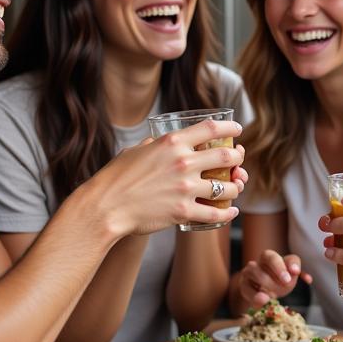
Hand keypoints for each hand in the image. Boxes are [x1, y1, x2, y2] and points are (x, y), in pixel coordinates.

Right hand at [87, 119, 244, 235]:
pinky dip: (228, 213)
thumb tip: (158, 142)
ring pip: (227, 187)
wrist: (104, 207)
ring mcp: (185, 188)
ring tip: (235, 187)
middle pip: (227, 156)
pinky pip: (216, 213)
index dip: (230, 128)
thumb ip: (152, 145)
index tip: (237, 130)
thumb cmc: (115, 178)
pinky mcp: (184, 212)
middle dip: (238, 158)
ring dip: (235, 187)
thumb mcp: (134, 151)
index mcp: (172, 143)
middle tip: (238, 160)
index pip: (212, 128)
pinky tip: (231, 211)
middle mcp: (183, 162)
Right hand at [237, 250, 311, 308]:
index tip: (295, 272)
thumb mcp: (289, 275)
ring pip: (255, 271)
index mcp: (270, 257)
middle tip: (286, 282)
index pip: (277, 255)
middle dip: (278, 269)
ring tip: (275, 295)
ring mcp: (249, 272)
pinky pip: (247, 290)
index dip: (286, 263)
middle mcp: (259, 261)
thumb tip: (308, 279)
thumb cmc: (277, 280)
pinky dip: (256, 297)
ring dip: (267, 284)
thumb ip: (296, 273)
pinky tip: (264, 301)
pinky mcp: (243, 286)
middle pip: (267, 258)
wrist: (260, 292)